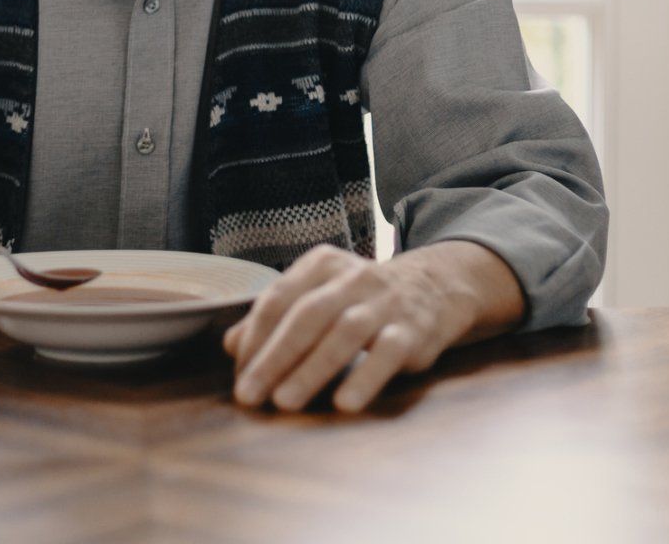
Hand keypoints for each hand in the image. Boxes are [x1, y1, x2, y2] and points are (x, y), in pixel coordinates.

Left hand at [220, 243, 482, 413]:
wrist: (436, 285)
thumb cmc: (363, 298)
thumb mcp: (320, 295)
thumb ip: (277, 318)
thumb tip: (231, 346)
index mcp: (321, 265)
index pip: (279, 299)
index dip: (255, 339)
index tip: (239, 376)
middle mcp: (352, 278)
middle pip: (306, 316)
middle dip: (274, 357)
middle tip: (249, 395)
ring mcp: (385, 302)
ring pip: (344, 333)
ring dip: (312, 369)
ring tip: (285, 402)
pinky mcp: (413, 329)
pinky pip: (388, 352)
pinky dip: (366, 378)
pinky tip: (345, 403)